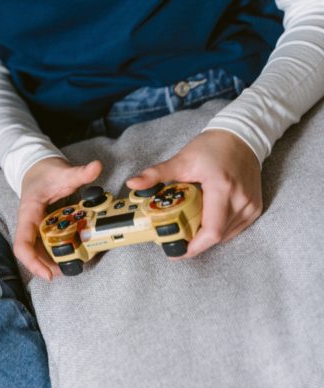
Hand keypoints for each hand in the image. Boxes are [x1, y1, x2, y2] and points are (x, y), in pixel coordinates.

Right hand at [14, 157, 102, 279]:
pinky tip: (73, 255)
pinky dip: (59, 252)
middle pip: (32, 254)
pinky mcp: (43, 229)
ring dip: (53, 263)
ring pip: (39, 253)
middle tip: (68, 272)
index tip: (49, 275)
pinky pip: (47, 246)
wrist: (38, 169)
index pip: (22, 245)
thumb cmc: (45, 173)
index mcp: (28, 214)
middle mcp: (29, 225)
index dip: (32, 262)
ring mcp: (35, 229)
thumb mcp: (62, 172)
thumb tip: (97, 167)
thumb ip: (80, 172)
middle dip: (47, 267)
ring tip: (72, 267)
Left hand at [126, 129, 261, 257]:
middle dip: (195, 242)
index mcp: (223, 188)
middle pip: (216, 235)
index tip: (176, 251)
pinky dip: (218, 230)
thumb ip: (156, 174)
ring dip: (206, 236)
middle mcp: (241, 200)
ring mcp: (251, 205)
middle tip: (176, 239)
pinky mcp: (255, 207)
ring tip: (188, 228)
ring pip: (227, 235)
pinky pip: (235, 228)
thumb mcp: (182, 159)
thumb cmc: (213, 147)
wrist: (242, 136)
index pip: (211, 230)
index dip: (194, 246)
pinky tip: (204, 221)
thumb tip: (132, 184)